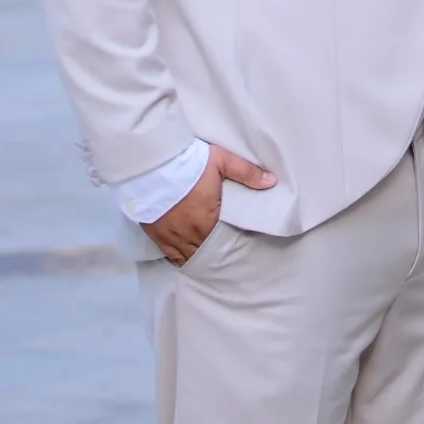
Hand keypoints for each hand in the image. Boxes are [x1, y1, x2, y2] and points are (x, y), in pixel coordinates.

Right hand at [142, 144, 275, 265]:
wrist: (152, 163)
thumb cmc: (188, 162)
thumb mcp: (222, 161)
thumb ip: (247, 173)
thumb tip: (271, 181)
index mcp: (207, 221)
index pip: (223, 242)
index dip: (229, 247)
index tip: (236, 251)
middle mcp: (189, 234)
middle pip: (205, 252)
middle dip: (214, 255)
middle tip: (224, 260)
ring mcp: (170, 236)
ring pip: (187, 256)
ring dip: (198, 257)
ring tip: (207, 262)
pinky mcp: (155, 233)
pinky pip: (169, 254)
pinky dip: (178, 258)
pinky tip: (185, 260)